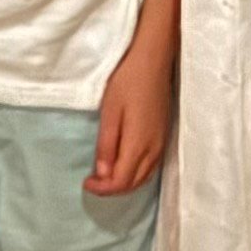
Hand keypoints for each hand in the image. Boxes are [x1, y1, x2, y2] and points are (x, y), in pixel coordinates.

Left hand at [89, 26, 175, 194]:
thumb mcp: (110, 112)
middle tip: (93, 183)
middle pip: (134, 183)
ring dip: (125, 183)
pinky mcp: (164, 137)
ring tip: (105, 177)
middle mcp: (154, 149)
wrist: (153, 61)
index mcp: (139, 144)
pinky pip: (151, 167)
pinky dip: (137, 175)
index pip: (121, 180)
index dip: (103, 189)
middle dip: (112, 189)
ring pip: (144, 177)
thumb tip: (103, 174)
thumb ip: (107, 145)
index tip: (86, 183)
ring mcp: (161, 144)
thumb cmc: (128, 82)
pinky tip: (125, 167)